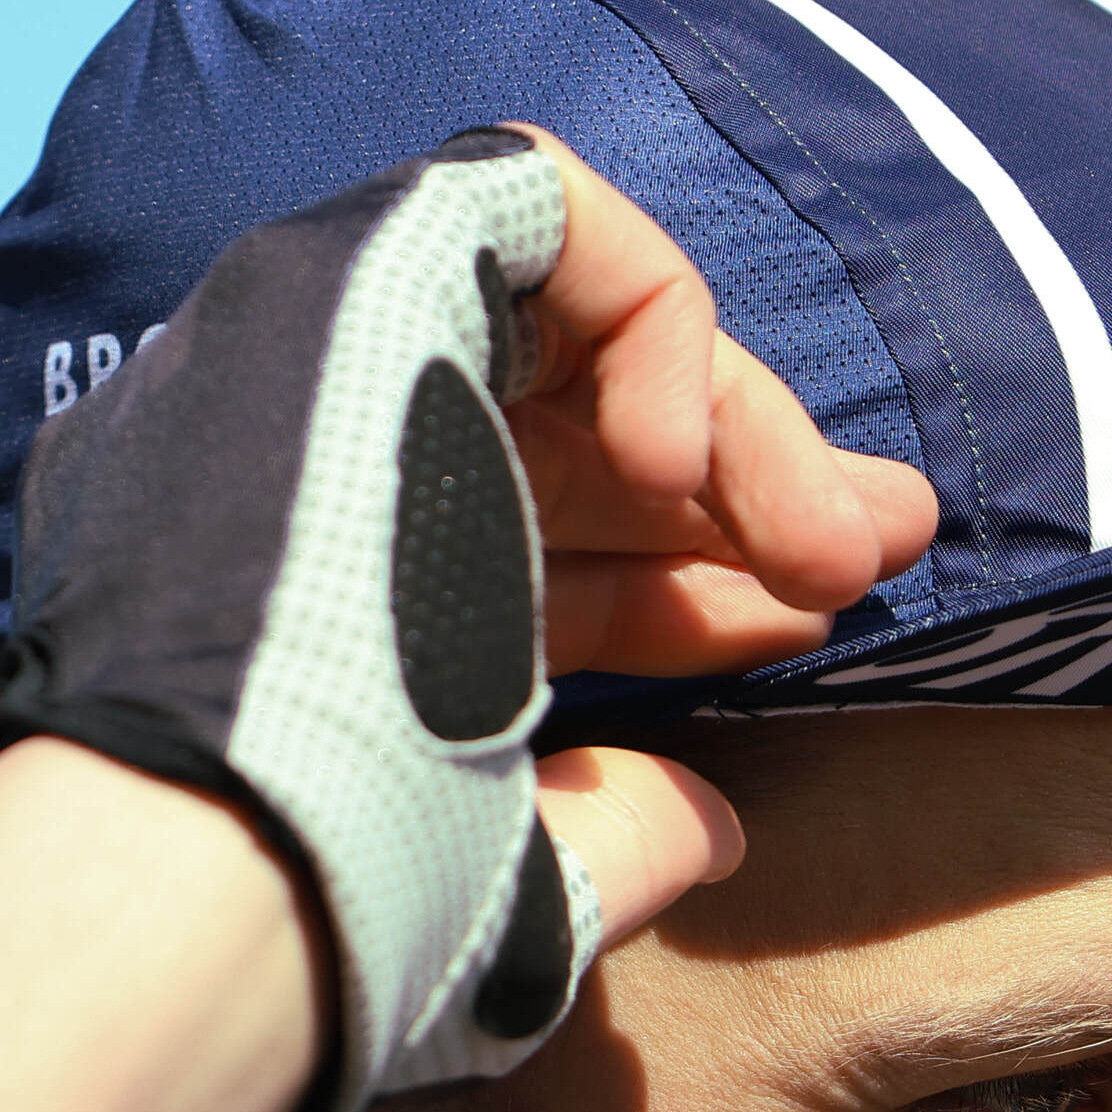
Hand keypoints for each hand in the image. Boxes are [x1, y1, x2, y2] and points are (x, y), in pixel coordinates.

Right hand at [0, 126, 928, 1111]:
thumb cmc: (343, 903)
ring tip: (829, 542)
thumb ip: (608, 839)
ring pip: (577, 321)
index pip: (536, 553)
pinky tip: (676, 457)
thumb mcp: (506, 890)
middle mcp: (313, 458)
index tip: (815, 622)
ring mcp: (324, 346)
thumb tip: (714, 822)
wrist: (228, 849)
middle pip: (568, 432)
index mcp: (328, 598)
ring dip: (734, 419)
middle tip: (882, 547)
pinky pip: (544, 209)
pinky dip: (648, 313)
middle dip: (752, 482)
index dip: (688, 583)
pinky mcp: (353, 262)